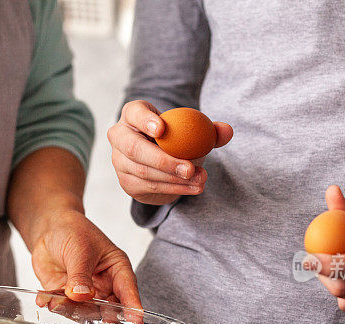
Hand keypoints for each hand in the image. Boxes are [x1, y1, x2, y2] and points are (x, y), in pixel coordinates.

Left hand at [30, 209, 140, 309]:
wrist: (49, 228)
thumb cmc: (73, 231)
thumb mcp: (80, 250)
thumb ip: (80, 274)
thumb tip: (81, 295)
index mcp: (117, 269)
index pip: (128, 290)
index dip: (132, 307)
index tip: (135, 322)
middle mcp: (104, 285)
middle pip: (108, 307)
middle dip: (100, 315)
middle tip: (90, 317)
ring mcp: (86, 294)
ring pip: (85, 311)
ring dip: (71, 310)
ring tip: (56, 303)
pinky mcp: (67, 297)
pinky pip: (63, 307)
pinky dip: (54, 305)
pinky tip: (44, 300)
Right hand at [107, 100, 232, 204]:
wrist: (163, 163)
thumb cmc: (176, 139)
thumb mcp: (191, 131)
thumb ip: (210, 130)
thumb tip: (226, 131)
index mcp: (133, 115)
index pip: (134, 113)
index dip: (144, 120)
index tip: (162, 129)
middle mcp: (119, 136)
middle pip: (134, 148)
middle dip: (163, 160)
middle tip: (190, 168)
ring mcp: (119, 161)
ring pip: (143, 171)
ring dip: (174, 179)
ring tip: (200, 180)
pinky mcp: (126, 182)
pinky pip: (149, 186)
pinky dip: (173, 188)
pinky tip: (193, 188)